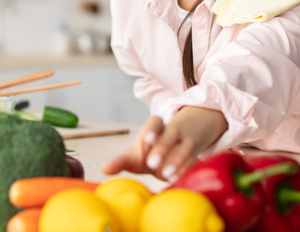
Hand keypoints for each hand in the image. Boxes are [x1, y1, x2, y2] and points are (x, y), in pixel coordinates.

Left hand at [102, 106, 227, 180]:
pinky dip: (187, 169)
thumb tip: (104, 169)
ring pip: (185, 146)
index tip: (147, 139)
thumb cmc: (149, 153)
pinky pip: (194, 160)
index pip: (155, 122)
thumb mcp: (134, 155)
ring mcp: (186, 142)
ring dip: (176, 160)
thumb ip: (120, 162)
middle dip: (162, 148)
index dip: (152, 129)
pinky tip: (179, 178)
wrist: (175, 151)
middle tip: (152, 163)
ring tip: (166, 175)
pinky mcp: (195, 155)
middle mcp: (172, 131)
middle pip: (170, 134)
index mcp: (156, 127)